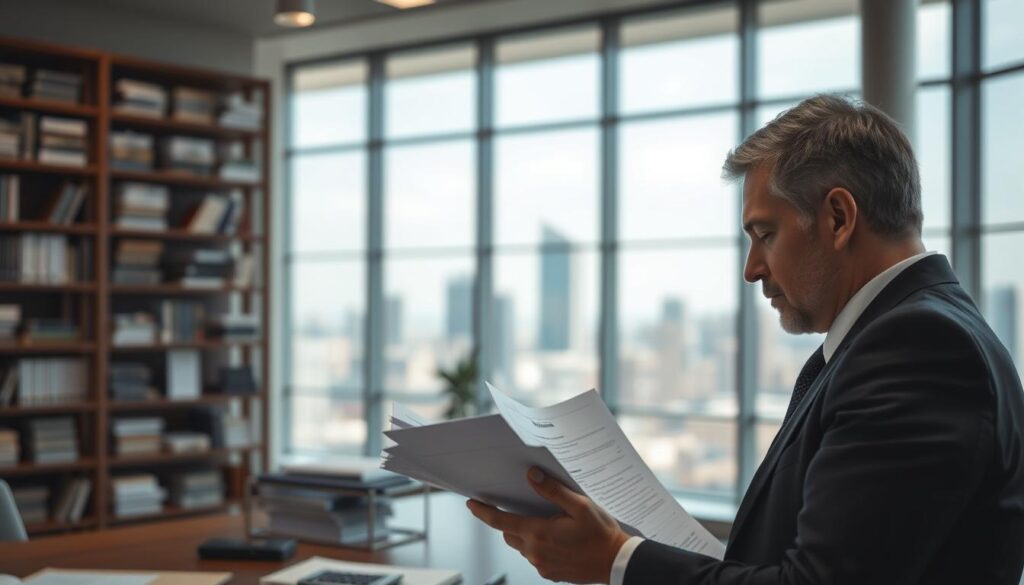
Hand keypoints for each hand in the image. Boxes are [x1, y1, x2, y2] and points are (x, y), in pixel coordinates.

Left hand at [467, 467, 629, 583]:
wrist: (616, 563)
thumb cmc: (601, 533)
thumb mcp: (579, 505)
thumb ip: (552, 491)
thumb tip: (531, 475)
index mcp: (539, 533)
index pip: (501, 521)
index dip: (483, 512)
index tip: (471, 503)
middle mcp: (535, 552)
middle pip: (509, 533)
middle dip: (508, 520)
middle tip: (517, 506)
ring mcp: (542, 566)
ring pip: (521, 546)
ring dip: (524, 533)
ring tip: (544, 521)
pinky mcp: (550, 574)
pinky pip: (534, 557)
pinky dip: (537, 546)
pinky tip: (555, 538)